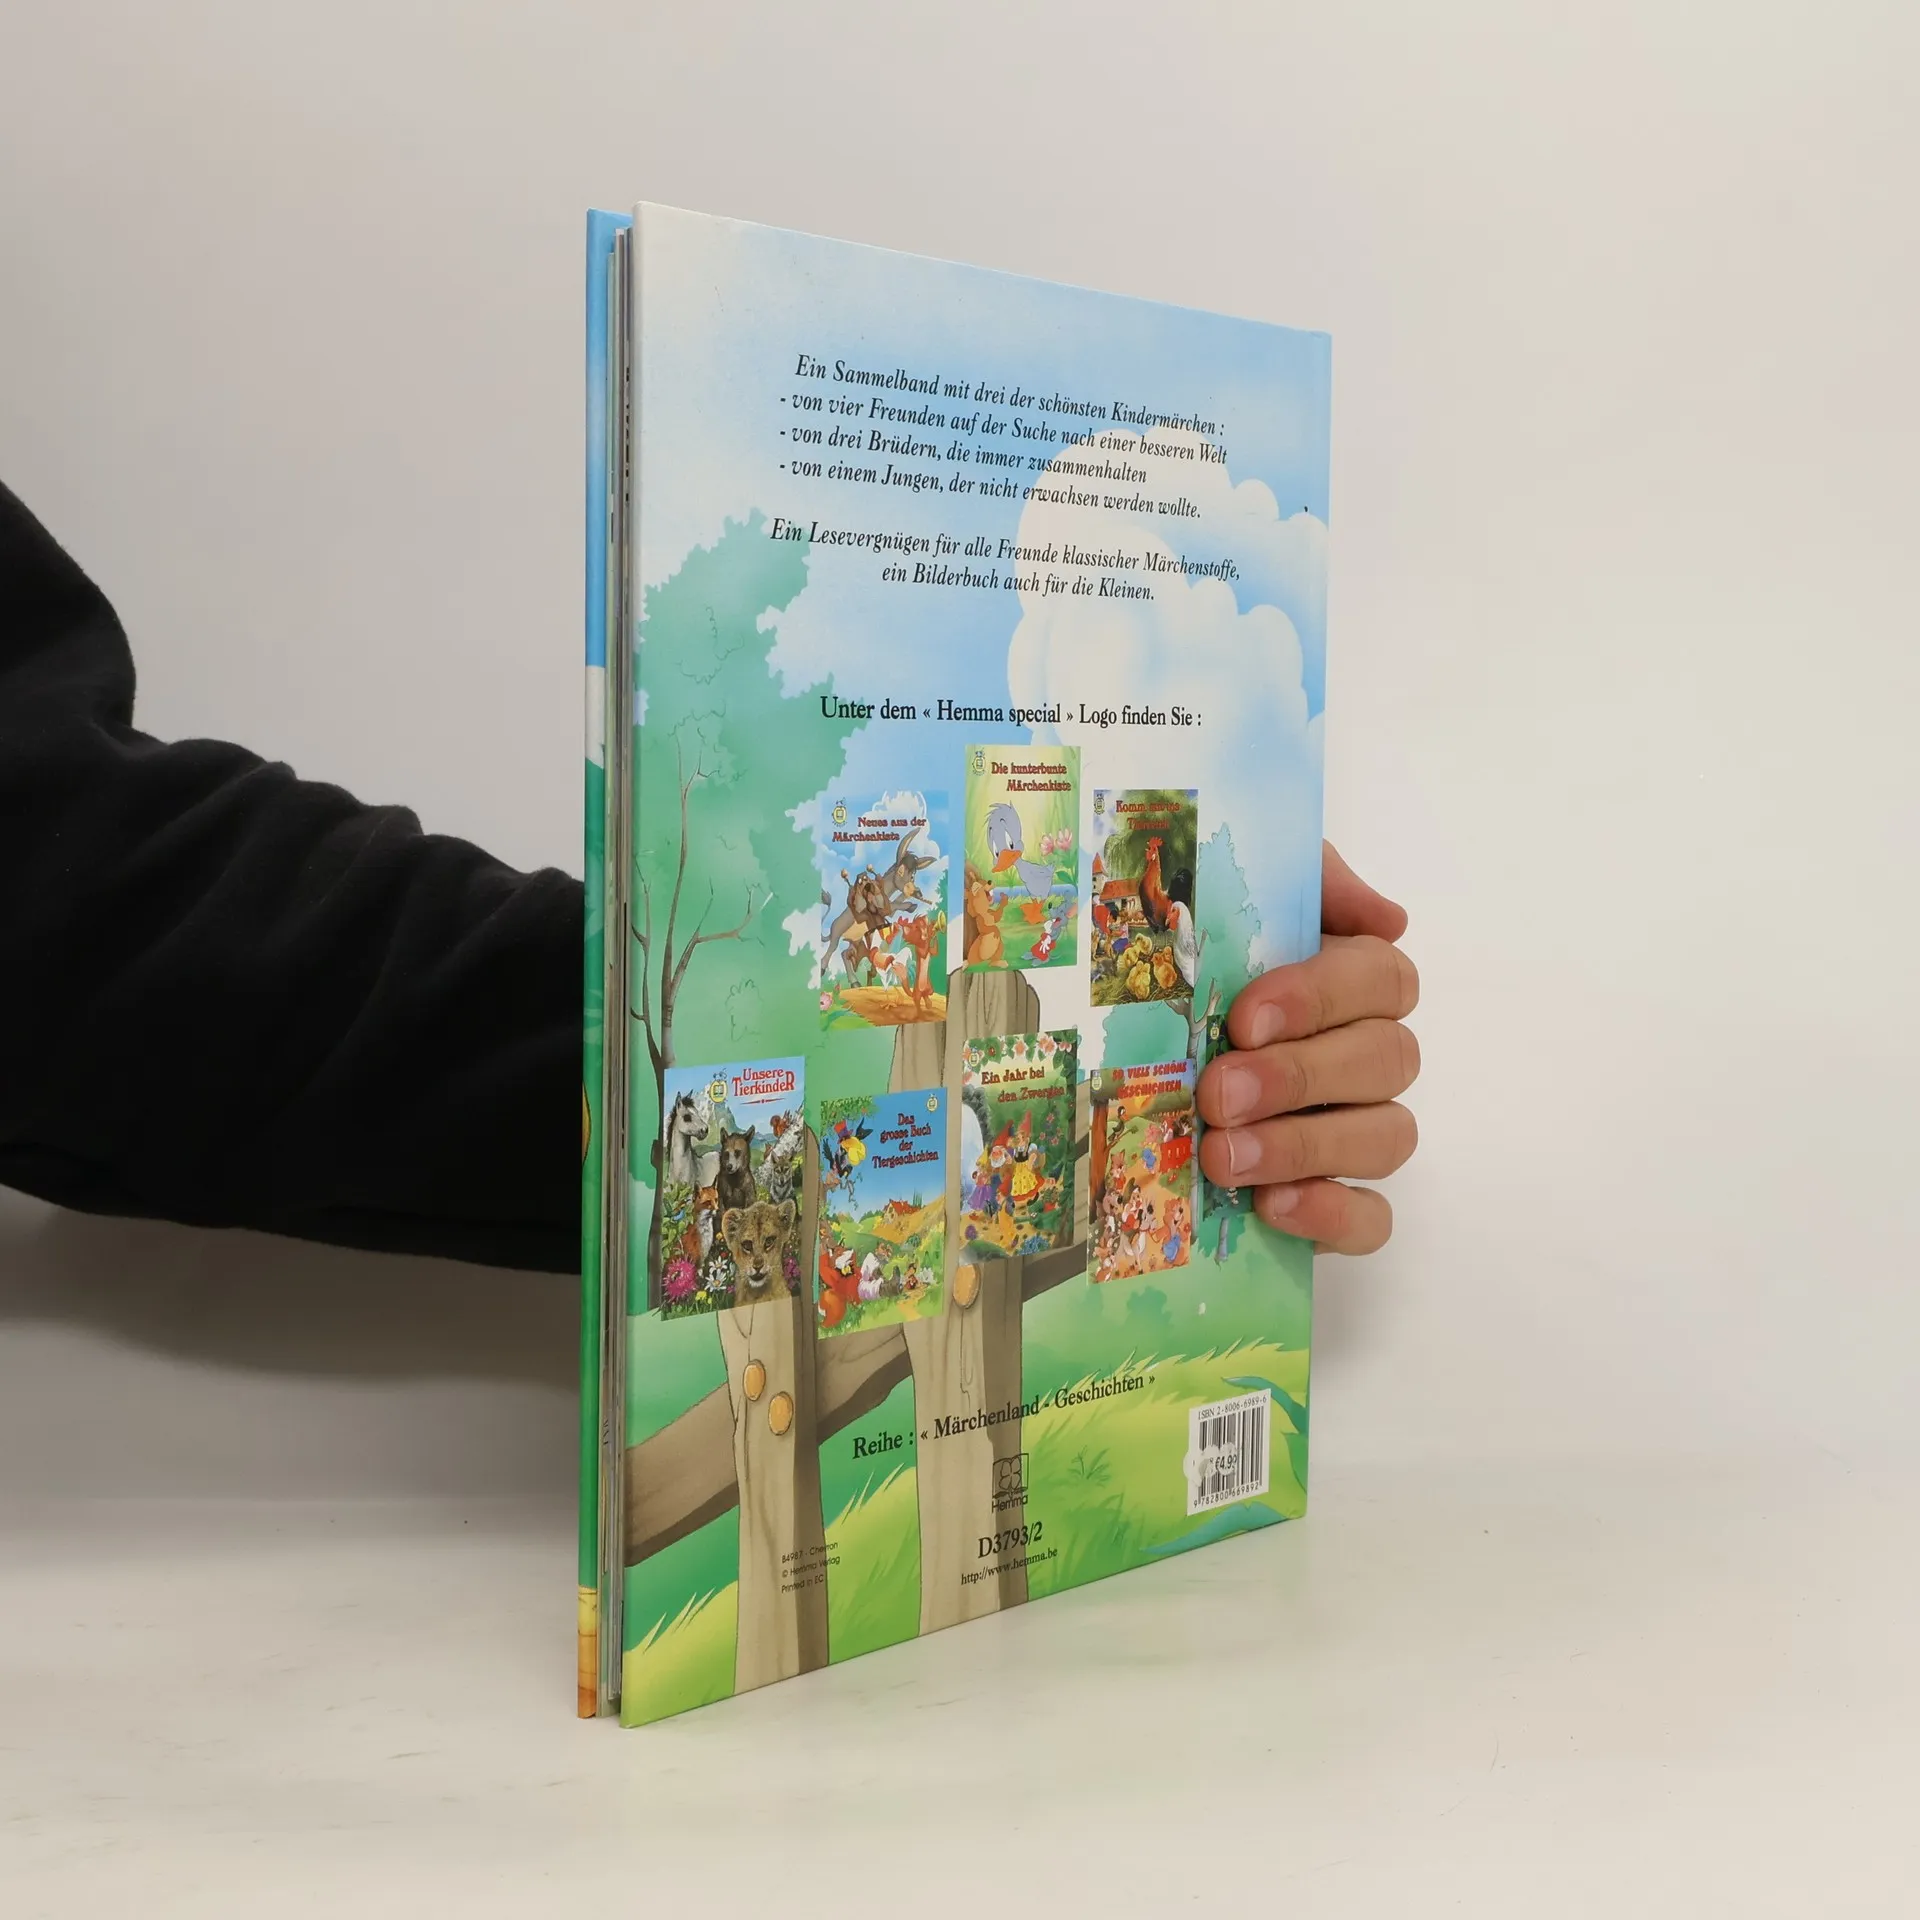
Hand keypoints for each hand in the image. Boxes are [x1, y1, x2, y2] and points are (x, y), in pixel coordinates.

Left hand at [1196, 844, 1418, 1254]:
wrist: (1119, 1075)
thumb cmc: (1186, 975)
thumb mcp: (1224, 898)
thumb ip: (1301, 880)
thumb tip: (1385, 915)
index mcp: (1348, 982)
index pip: (1383, 979)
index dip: (1322, 997)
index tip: (1244, 1017)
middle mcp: (1366, 1057)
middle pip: (1388, 1059)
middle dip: (1299, 1075)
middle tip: (1218, 1092)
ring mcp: (1359, 1133)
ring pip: (1387, 1137)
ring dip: (1305, 1146)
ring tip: (1222, 1155)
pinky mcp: (1338, 1204)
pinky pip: (1371, 1219)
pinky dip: (1330, 1214)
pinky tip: (1271, 1206)